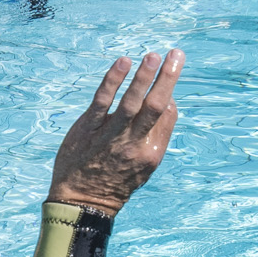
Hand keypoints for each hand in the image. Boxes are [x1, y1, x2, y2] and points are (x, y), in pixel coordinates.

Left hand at [45, 49, 182, 218]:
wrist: (81, 202)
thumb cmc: (115, 181)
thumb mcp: (145, 166)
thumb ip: (159, 135)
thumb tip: (170, 102)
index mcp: (151, 153)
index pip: (167, 116)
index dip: (169, 92)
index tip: (169, 71)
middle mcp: (133, 144)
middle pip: (155, 106)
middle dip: (167, 78)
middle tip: (176, 54)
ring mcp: (110, 136)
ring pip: (131, 102)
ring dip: (143, 77)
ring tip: (153, 56)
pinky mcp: (87, 129)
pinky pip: (102, 101)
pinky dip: (113, 80)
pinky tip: (123, 63)